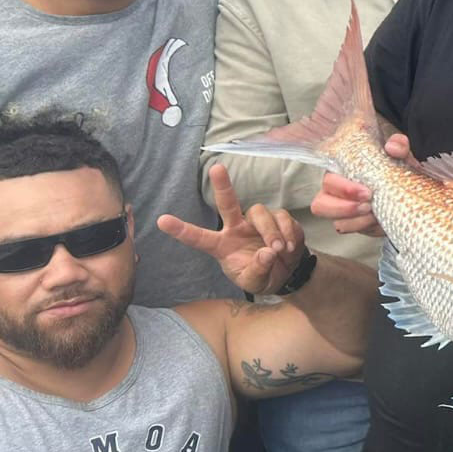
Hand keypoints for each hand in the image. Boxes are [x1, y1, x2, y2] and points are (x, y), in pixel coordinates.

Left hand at [157, 165, 303, 294]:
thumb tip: (268, 252)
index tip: (162, 221)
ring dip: (271, 232)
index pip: (199, 238)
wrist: (286, 274)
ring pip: (260, 213)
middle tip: (216, 168)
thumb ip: (258, 270)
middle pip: (227, 203)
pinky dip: (288, 232)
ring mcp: (256, 222)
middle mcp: (236, 228)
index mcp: (222, 246)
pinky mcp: (278, 219)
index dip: (181, 230)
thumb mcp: (255, 283)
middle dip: (222, 186)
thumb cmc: (261, 277)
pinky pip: (282, 218)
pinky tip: (290, 246)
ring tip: (279, 250)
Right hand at [308, 132, 412, 237]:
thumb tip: (393, 147)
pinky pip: (353, 231)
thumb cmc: (396, 168)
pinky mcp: (354, 224)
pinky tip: (380, 221)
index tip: (367, 193)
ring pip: (337, 222)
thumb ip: (398, 145)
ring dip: (357, 222)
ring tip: (376, 215)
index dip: (343, 189)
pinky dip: (367, 228)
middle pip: (321, 205)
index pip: (328, 180)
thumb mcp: (400, 154)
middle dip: (345, 208)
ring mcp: (344, 211)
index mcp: (341, 171)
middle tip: (369, 205)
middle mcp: (336, 192)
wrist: (410, 189)